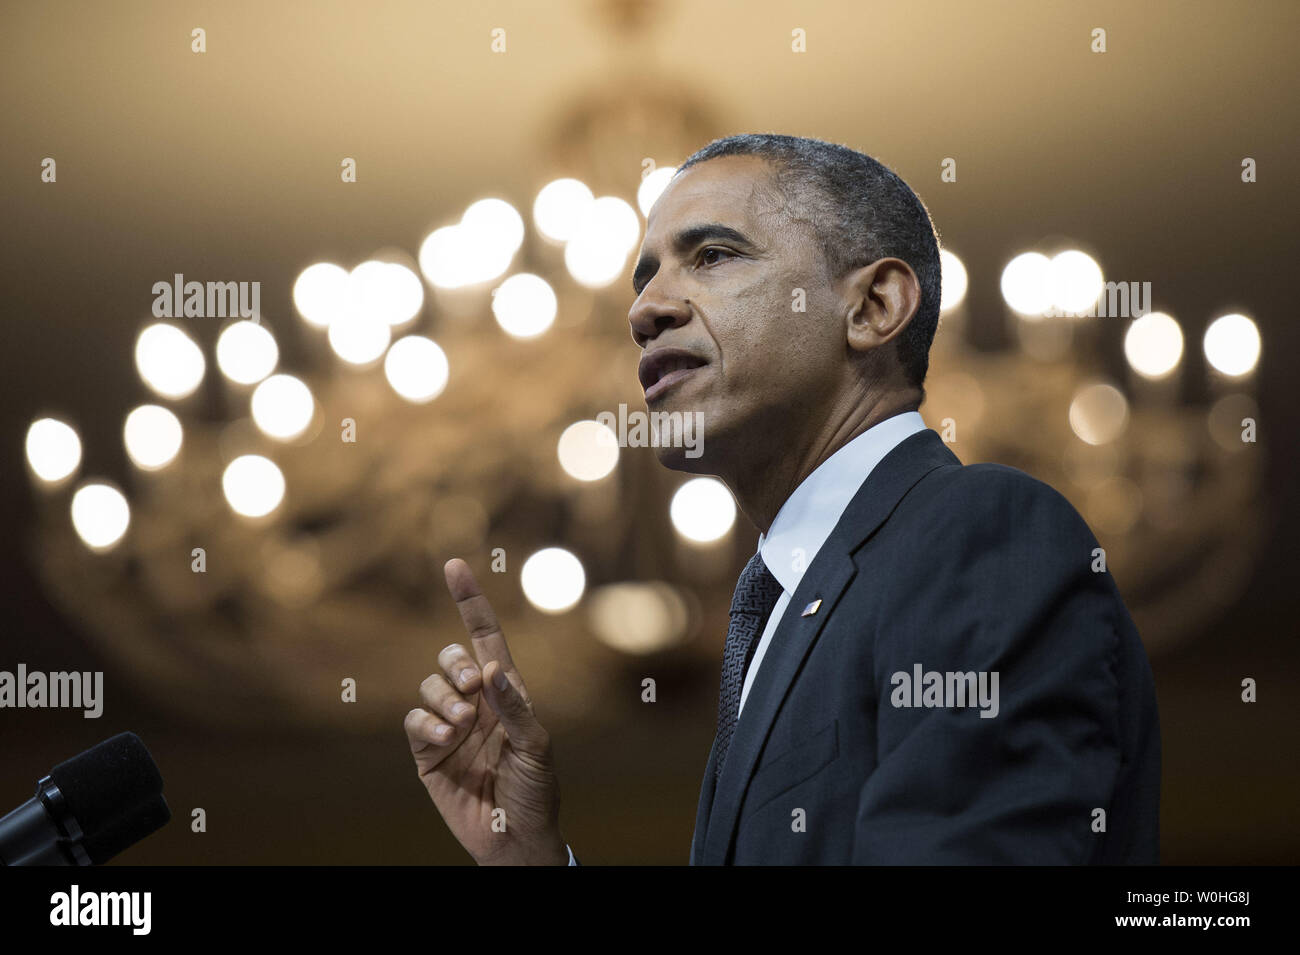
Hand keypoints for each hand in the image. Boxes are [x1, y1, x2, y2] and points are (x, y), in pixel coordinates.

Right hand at [404, 558, 568, 864]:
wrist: (513, 839)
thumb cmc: (536, 791)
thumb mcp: (536, 746)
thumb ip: (514, 706)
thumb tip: (491, 668)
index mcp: (506, 692)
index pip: (485, 636)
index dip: (470, 601)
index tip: (454, 566)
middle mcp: (475, 703)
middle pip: (450, 657)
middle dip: (455, 663)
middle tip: (471, 685)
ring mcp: (449, 726)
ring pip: (429, 687)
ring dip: (443, 698)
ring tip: (461, 724)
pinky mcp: (427, 753)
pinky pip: (415, 722)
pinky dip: (426, 724)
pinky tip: (445, 738)